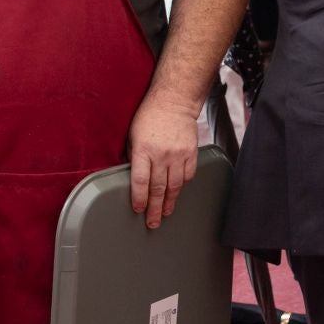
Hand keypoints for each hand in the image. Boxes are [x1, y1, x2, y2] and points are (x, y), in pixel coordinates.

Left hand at [127, 95, 198, 228]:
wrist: (174, 100)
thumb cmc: (149, 115)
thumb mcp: (132, 134)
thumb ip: (134, 156)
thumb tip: (135, 176)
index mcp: (143, 150)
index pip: (140, 181)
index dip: (139, 199)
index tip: (138, 210)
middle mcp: (161, 154)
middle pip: (158, 189)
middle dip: (154, 209)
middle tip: (152, 223)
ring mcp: (178, 154)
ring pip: (174, 186)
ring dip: (169, 202)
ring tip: (165, 213)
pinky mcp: (191, 152)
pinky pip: (187, 175)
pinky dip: (182, 186)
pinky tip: (177, 192)